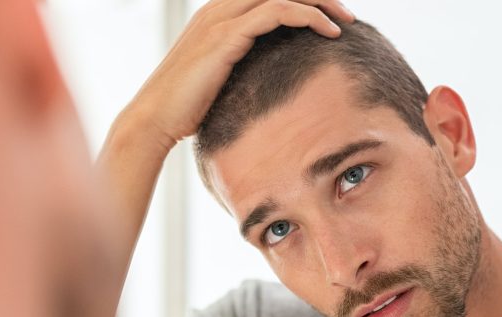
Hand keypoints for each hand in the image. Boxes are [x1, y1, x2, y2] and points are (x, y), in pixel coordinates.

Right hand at [113, 0, 355, 151]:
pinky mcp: (225, 37)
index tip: (332, 15)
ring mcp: (220, 19)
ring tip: (346, 21)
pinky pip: (276, 11)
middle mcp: (218, 8)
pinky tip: (329, 32)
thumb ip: (241, 66)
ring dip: (320, 1)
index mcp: (218, 14)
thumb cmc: (185, 107)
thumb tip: (271, 78)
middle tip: (347, 13)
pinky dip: (308, 16)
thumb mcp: (218, 78)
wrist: (154, 120)